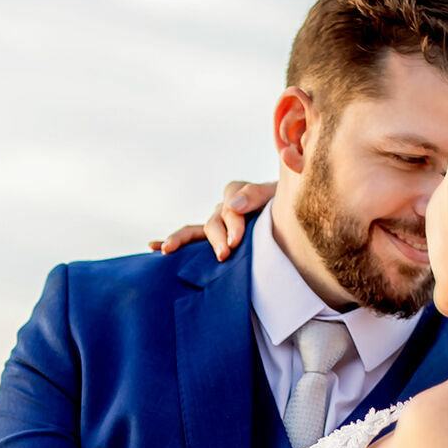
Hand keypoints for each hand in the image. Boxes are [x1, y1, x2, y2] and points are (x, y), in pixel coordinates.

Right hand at [148, 181, 276, 260]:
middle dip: (217, 238)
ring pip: (195, 231)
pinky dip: (173, 242)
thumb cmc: (286, 210)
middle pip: (214, 222)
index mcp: (238, 193)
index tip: (237, 241)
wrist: (293, 225)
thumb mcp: (277, 196)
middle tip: (224, 254)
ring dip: (181, 240)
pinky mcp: (212, 241)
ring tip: (168, 250)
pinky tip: (154, 247)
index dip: (233, 224)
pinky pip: (190, 239)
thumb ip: (256, 195)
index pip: (230, 207)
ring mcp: (215, 225)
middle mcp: (223, 209)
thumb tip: (232, 205)